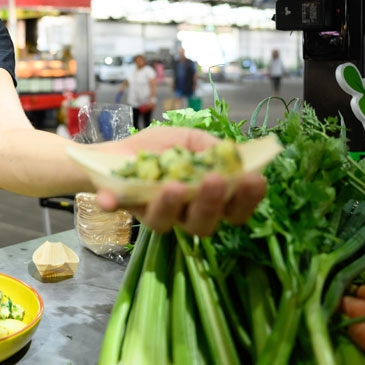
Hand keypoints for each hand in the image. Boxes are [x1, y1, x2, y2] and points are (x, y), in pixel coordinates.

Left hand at [94, 126, 266, 236]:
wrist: (114, 152)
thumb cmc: (158, 149)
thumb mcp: (187, 139)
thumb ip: (208, 148)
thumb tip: (230, 153)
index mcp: (205, 198)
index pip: (234, 209)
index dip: (248, 199)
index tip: (255, 179)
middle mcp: (183, 213)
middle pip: (203, 224)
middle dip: (212, 203)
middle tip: (216, 181)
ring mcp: (154, 214)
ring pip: (166, 223)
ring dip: (172, 205)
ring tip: (174, 186)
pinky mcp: (125, 208)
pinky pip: (118, 210)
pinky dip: (113, 203)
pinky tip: (108, 198)